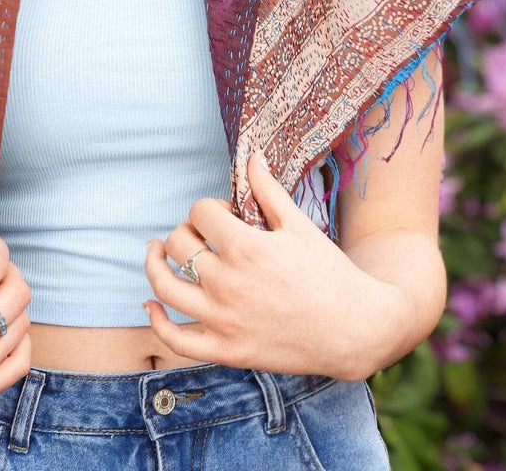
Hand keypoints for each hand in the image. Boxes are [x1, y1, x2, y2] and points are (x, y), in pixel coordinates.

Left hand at [142, 149, 384, 379]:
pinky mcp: (225, 350)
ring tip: (155, 251)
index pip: (200, 212)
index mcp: (245, 247)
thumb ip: (268, 189)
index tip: (227, 215)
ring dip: (154, 263)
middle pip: (178, 243)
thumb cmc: (330, 272)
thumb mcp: (300, 224)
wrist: (354, 329)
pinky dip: (156, 320)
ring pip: (165, 285)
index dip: (210, 207)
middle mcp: (227, 283)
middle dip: (187, 229)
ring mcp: (223, 319)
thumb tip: (251, 154)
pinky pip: (175, 338)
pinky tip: (151, 303)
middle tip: (205, 235)